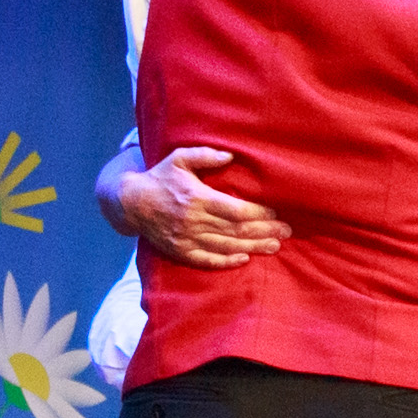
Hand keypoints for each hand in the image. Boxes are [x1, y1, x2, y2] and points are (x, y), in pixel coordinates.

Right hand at [117, 145, 293, 267]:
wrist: (131, 203)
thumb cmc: (160, 177)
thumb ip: (204, 155)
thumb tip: (230, 156)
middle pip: (236, 230)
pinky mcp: (181, 252)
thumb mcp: (179, 158)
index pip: (236, 210)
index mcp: (197, 198)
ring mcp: (187, 239)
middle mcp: (194, 221)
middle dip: (264, 231)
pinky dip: (227, 261)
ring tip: (275, 246)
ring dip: (253, 247)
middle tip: (286, 231)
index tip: (276, 212)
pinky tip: (245, 259)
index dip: (259, 213)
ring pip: (226, 246)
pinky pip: (207, 260)